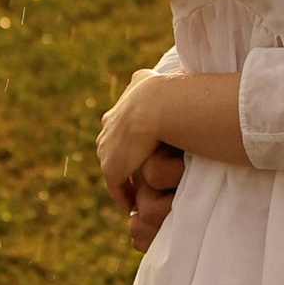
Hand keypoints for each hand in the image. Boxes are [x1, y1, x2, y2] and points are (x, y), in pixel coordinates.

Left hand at [98, 71, 183, 244]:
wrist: (157, 107)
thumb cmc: (170, 92)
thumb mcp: (161, 79)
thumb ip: (161, 82)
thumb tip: (176, 81)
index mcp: (121, 105)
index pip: (125, 124)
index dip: (136, 136)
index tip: (147, 147)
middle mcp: (109, 123)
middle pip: (116, 145)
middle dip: (126, 156)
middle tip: (142, 170)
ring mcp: (107, 148)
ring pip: (115, 166)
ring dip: (126, 178)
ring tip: (141, 191)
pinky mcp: (112, 169)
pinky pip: (117, 188)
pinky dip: (125, 197)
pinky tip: (135, 205)